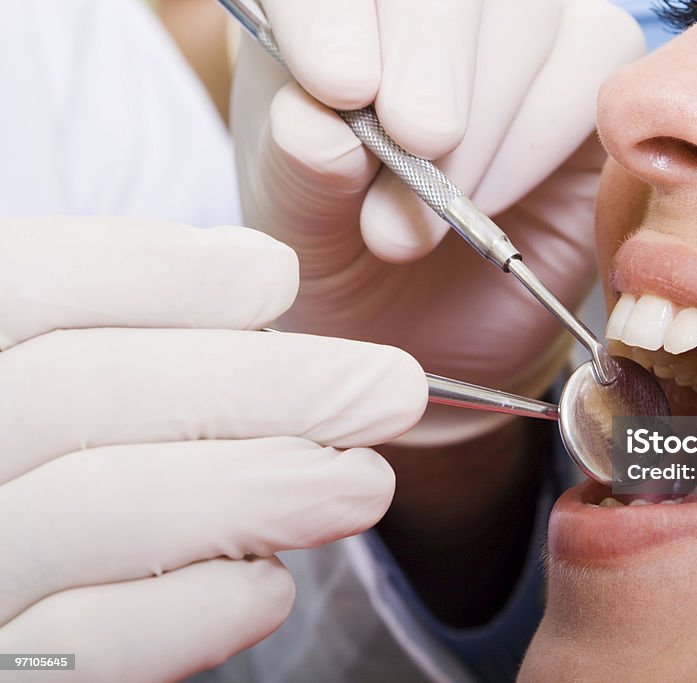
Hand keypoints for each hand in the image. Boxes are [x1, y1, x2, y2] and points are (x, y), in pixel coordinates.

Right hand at [0, 217, 425, 680]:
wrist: (14, 585)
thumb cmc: (48, 453)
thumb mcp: (54, 373)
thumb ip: (129, 332)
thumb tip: (263, 281)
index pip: (30, 282)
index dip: (158, 272)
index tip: (276, 275)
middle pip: (82, 391)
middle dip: (264, 385)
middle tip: (391, 388)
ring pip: (96, 509)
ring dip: (262, 489)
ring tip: (367, 482)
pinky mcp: (0, 674)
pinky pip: (88, 646)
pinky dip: (195, 607)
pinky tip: (268, 584)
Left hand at [232, 0, 644, 441]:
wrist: (426, 328)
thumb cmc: (347, 264)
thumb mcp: (298, 233)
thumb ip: (298, 173)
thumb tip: (320, 127)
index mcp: (326, 21)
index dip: (336, 10)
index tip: (340, 86)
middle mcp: (419, 14)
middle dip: (430, 57)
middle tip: (414, 145)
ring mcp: (512, 35)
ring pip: (528, 10)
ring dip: (485, 120)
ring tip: (430, 217)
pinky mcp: (585, 76)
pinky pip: (595, 59)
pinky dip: (540, 135)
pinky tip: (490, 198)